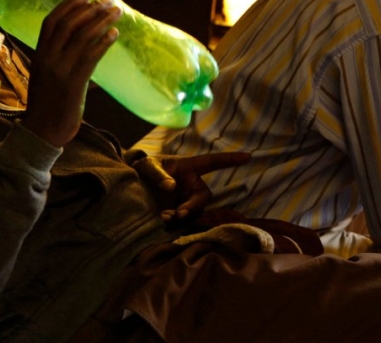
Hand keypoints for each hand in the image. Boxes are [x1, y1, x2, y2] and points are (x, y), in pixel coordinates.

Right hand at [22, 0, 119, 146]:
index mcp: (39, 56)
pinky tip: (115, 34)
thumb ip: (58, 60)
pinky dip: (104, 42)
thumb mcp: (46, 77)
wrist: (43, 132)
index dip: (68, 6)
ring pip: (82, 37)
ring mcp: (60, 71)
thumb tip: (83, 45)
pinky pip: (91, 56)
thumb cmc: (48, 106)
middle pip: (69, 25)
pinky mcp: (74, 83)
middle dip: (90, 10)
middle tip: (107, 1)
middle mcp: (47, 59)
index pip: (51, 22)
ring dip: (102, 21)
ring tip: (116, 12)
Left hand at [131, 152, 250, 220]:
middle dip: (194, 206)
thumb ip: (158, 174)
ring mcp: (185, 199)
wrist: (132, 186)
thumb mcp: (147, 167)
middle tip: (179, 213)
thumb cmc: (143, 169)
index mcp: (189, 167)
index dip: (230, 159)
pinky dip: (175, 222)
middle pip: (204, 196)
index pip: (212, 162)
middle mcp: (191, 184)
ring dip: (183, 216)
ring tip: (164, 215)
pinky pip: (184, 221)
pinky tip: (161, 219)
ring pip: (195, 212)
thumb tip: (171, 186)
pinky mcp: (178, 212)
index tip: (247, 156)